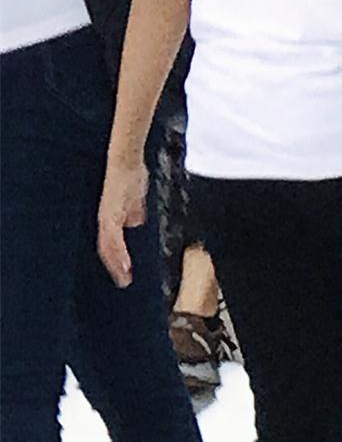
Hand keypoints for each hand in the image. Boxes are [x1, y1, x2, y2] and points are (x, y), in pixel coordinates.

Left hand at [97, 157, 149, 287]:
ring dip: (116, 264)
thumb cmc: (131, 173)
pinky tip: (125, 264)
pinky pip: (112, 237)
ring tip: (124, 279)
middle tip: (123, 283)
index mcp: (110, 215)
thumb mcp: (136, 198)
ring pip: (108, 246)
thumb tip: (134, 224)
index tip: (125, 273)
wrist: (125, 158)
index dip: (117, 258)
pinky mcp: (109, 212)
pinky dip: (119, 252)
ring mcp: (106, 215)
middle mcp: (105, 217)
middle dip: (115, 267)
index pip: (110, 241)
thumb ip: (135, 212)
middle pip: (106, 247)